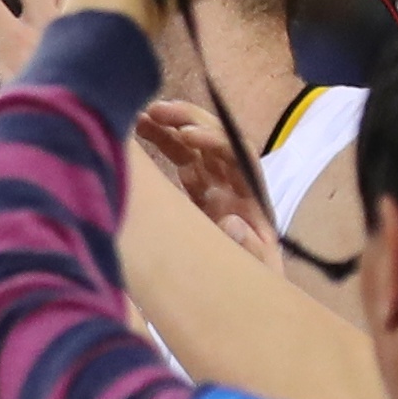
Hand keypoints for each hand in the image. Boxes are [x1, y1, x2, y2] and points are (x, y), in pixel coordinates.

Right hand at [135, 100, 281, 269]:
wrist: (244, 288)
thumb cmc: (255, 277)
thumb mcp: (257, 268)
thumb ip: (249, 246)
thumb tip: (233, 220)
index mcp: (252, 196)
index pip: (240, 156)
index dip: (215, 141)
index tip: (187, 137)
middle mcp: (235, 181)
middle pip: (216, 139)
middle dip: (189, 120)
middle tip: (157, 111)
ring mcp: (216, 182)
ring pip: (195, 144)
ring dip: (171, 125)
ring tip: (143, 114)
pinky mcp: (198, 189)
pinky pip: (181, 157)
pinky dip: (163, 141)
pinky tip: (140, 130)